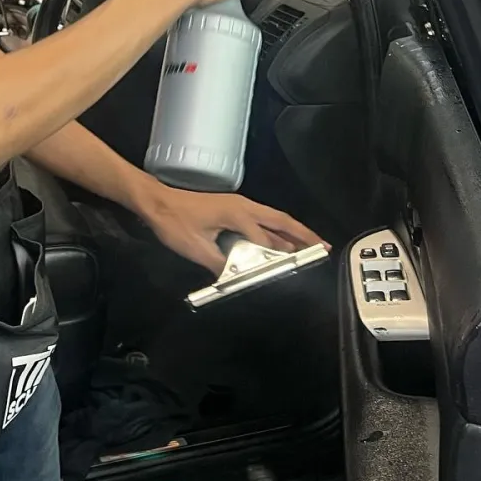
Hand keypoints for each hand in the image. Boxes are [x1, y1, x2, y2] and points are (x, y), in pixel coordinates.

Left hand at [138, 183, 327, 274]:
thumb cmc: (174, 222)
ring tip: (311, 245)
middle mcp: (242, 205)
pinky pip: (262, 219)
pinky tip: (281, 241)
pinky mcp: (232, 209)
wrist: (156, 202)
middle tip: (324, 248)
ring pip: (273, 219)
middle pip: (280, 220)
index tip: (299, 268)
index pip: (266, 236)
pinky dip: (277, 229)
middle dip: (303, 234)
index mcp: (237, 213)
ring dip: (292, 231)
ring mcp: (238, 205)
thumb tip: (239, 278)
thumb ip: (221, 264)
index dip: (281, 255)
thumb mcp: (196, 248)